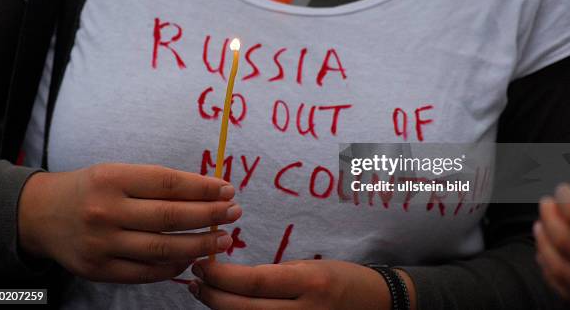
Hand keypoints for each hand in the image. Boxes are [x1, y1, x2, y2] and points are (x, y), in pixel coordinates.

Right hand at [18, 163, 241, 282]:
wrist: (42, 215)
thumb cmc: (91, 189)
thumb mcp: (117, 173)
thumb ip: (156, 184)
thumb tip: (208, 193)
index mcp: (112, 179)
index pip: (168, 184)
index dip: (203, 188)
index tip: (228, 190)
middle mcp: (106, 211)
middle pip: (170, 217)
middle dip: (209, 216)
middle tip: (235, 213)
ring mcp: (102, 244)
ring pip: (163, 249)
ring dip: (200, 245)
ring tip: (224, 238)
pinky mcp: (99, 270)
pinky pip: (147, 272)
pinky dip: (175, 267)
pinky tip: (193, 258)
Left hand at [187, 259, 415, 309]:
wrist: (375, 306)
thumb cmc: (341, 279)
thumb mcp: (309, 267)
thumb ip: (273, 276)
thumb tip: (231, 279)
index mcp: (308, 283)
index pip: (253, 283)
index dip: (221, 276)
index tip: (201, 264)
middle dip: (211, 296)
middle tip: (194, 280)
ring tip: (204, 293)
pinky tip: (228, 309)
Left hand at [534, 184, 569, 308]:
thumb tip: (568, 198)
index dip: (566, 198)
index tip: (561, 190)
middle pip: (566, 241)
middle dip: (549, 218)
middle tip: (545, 204)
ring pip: (561, 269)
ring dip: (543, 244)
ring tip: (539, 226)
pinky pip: (566, 291)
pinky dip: (549, 270)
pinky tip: (544, 254)